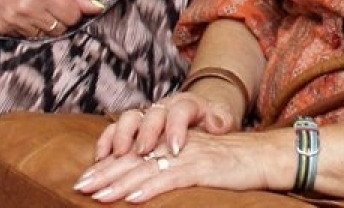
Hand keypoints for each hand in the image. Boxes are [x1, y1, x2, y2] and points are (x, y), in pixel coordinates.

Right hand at [0, 0, 104, 36]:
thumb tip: (98, 9)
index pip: (73, 16)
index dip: (71, 10)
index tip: (63, 2)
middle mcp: (26, 7)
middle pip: (59, 29)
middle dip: (58, 18)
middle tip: (46, 3)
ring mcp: (11, 19)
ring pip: (41, 35)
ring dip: (41, 24)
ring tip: (30, 5)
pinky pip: (23, 37)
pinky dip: (24, 27)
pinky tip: (17, 11)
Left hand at [74, 125, 280, 203]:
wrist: (262, 157)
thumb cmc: (230, 166)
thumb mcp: (196, 164)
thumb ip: (171, 168)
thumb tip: (141, 185)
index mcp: (171, 143)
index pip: (133, 154)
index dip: (108, 166)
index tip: (84, 178)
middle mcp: (176, 145)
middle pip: (134, 159)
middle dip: (105, 173)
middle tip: (80, 186)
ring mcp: (188, 156)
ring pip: (147, 168)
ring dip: (120, 183)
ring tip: (98, 195)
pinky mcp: (202, 168)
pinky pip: (171, 178)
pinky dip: (150, 189)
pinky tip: (133, 200)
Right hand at [95, 87, 241, 161]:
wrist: (200, 115)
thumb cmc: (212, 122)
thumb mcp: (222, 119)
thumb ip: (221, 119)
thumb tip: (217, 123)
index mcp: (187, 103)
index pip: (180, 110)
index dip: (176, 128)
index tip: (176, 148)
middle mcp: (163, 106)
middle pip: (151, 114)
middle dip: (145, 133)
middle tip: (142, 151)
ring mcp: (146, 115)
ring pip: (129, 118)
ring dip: (121, 136)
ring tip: (117, 156)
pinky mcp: (132, 126)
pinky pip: (114, 129)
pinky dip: (106, 142)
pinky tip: (101, 158)